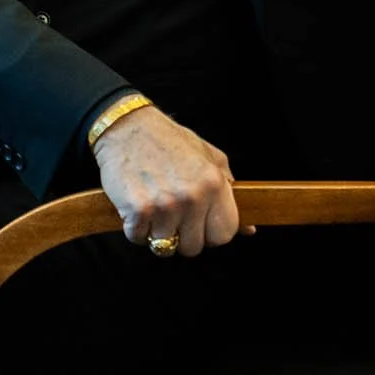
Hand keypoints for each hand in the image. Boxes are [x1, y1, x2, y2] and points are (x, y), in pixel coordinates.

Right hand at [91, 104, 246, 256]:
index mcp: (214, 184)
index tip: (200, 225)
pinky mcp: (138, 210)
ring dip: (157, 233)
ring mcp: (165, 205)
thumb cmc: (169, 140)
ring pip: (165, 247)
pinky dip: (135, 228)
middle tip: (173, 215)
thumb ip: (229, 191)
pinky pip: (139, 238)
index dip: (211, 233)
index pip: (224, 235)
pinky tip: (137, 205)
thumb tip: (248, 229)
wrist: (127, 127)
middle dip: (183, 236)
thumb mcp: (209, 156)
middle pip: (194, 247)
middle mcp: (193, 196)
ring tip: (154, 207)